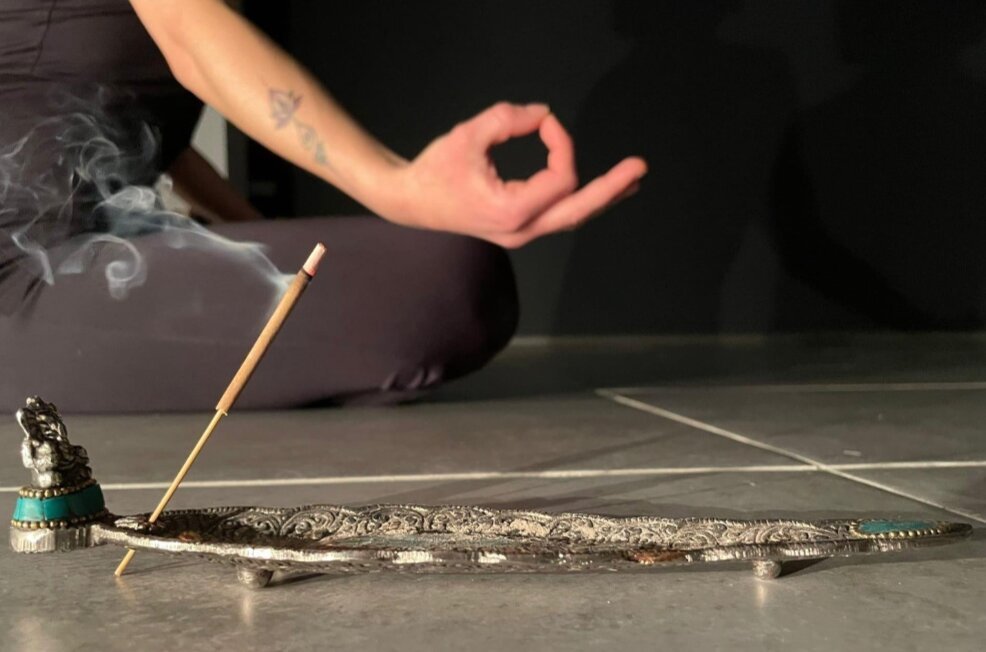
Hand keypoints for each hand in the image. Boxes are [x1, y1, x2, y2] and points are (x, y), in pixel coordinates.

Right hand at [385, 102, 647, 247]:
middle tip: (640, 168)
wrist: (410, 202)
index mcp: (511, 211)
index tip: (543, 122)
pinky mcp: (519, 228)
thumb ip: (508, 119)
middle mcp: (521, 230)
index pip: (561, 177)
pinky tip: (601, 192)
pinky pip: (559, 216)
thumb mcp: (468, 135)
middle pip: (579, 210)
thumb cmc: (435, 170)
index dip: (562, 143)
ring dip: (602, 197)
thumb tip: (545, 115)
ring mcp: (521, 234)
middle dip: (611, 188)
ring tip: (631, 181)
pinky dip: (581, 200)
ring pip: (572, 217)